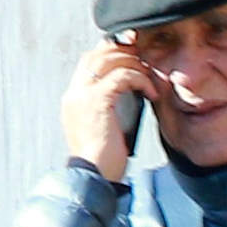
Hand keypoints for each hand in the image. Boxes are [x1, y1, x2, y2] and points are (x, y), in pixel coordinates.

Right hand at [63, 41, 161, 183]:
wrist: (93, 176)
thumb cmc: (103, 160)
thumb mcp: (104, 128)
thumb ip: (109, 108)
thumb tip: (132, 95)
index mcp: (74, 97)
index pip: (90, 61)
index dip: (112, 53)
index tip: (135, 57)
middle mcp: (75, 92)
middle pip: (97, 53)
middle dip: (124, 51)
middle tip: (146, 59)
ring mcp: (83, 95)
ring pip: (109, 59)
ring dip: (134, 64)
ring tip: (151, 79)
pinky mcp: (97, 101)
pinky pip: (122, 76)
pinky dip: (140, 79)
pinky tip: (152, 93)